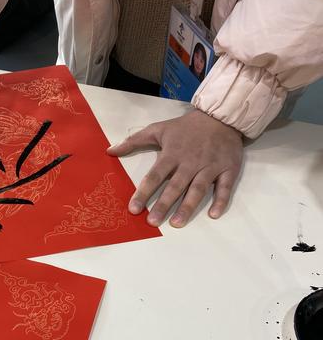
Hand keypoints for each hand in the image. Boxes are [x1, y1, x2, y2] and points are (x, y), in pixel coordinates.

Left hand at [107, 110, 243, 227]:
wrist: (221, 116)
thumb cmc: (186, 127)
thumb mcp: (158, 129)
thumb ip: (133, 141)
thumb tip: (109, 151)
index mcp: (172, 154)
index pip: (155, 176)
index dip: (143, 192)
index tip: (134, 209)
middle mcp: (190, 162)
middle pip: (175, 186)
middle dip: (163, 204)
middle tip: (152, 222)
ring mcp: (210, 166)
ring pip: (198, 189)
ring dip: (188, 207)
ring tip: (177, 223)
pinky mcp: (228, 169)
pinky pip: (225, 187)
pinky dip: (221, 200)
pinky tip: (213, 215)